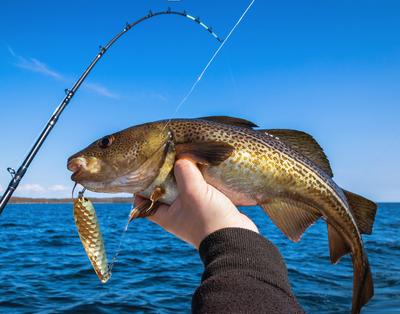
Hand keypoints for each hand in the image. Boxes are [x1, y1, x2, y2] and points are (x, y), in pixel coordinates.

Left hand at [134, 158, 258, 248]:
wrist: (237, 240)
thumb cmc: (210, 220)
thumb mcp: (193, 193)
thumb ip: (184, 173)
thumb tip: (181, 157)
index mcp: (166, 215)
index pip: (144, 201)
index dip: (141, 186)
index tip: (144, 169)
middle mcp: (177, 214)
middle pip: (165, 190)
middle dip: (167, 174)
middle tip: (169, 156)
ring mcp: (193, 211)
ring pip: (185, 188)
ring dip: (187, 175)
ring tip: (187, 157)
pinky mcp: (208, 208)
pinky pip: (201, 190)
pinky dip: (201, 179)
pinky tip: (205, 167)